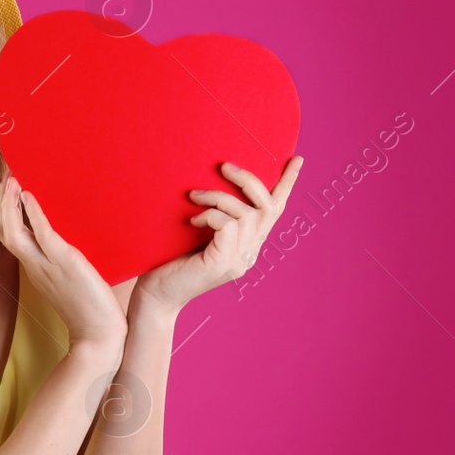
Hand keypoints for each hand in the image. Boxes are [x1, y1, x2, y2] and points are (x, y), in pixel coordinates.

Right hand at [0, 173, 126, 348]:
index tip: (6, 191)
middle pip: (3, 231)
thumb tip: (66, 240)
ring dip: (7, 204)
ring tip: (10, 182)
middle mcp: (34, 266)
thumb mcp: (69, 281)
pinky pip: (41, 234)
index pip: (9, 236)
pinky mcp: (64, 263)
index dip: (3, 213)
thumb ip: (62, 261)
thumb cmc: (90, 309)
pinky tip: (29, 197)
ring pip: (12, 231)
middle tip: (5, 179)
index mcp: (34, 268)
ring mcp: (45, 265)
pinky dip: (32, 213)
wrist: (98, 335)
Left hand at [135, 157, 303, 312]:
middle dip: (249, 180)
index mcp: (248, 244)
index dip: (287, 184)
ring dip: (218, 197)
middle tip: (224, 166)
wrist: (156, 295)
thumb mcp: (199, 234)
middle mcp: (249, 253)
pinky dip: (210, 215)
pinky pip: (228, 225)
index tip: (297, 159)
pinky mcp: (223, 263)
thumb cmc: (171, 260)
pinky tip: (192, 222)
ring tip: (194, 196)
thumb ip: (217, 217)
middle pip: (268, 207)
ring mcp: (239, 260)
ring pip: (246, 213)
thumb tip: (216, 179)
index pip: (275, 212)